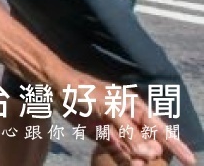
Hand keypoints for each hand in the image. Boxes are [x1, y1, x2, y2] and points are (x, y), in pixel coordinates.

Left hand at [62, 72, 194, 164]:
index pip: (161, 129)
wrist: (57, 88)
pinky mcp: (103, 135)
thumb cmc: (85, 91)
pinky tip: (129, 164)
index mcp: (137, 108)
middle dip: (150, 153)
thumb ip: (128, 130)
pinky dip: (124, 160)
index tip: (191, 161)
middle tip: (141, 158)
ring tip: (136, 163)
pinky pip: (118, 152)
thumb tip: (145, 152)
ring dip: (137, 159)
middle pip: (149, 143)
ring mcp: (117, 128)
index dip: (177, 145)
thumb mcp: (110, 109)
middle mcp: (130, 119)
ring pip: (135, 150)